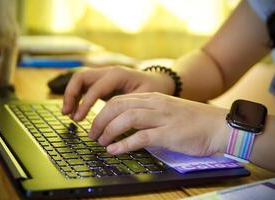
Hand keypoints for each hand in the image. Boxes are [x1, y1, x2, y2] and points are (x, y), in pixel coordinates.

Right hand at [62, 66, 173, 120]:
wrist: (158, 81)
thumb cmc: (153, 89)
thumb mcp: (144, 98)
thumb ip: (127, 107)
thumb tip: (111, 123)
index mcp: (117, 74)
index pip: (94, 87)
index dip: (84, 103)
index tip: (78, 119)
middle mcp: (107, 72)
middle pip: (80, 77)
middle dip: (70, 94)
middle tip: (67, 113)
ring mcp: (103, 75)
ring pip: (79, 80)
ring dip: (71, 95)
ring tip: (68, 113)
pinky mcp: (102, 82)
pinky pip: (84, 86)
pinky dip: (77, 97)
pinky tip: (76, 111)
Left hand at [89, 92, 229, 155]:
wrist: (218, 125)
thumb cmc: (192, 120)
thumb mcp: (166, 110)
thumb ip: (147, 113)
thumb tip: (125, 124)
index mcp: (152, 97)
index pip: (120, 100)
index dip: (103, 112)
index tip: (96, 124)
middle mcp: (155, 104)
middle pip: (118, 106)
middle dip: (100, 120)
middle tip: (93, 134)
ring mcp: (162, 118)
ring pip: (126, 118)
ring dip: (109, 130)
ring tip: (100, 142)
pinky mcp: (169, 134)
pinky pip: (141, 137)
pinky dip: (123, 144)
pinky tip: (114, 150)